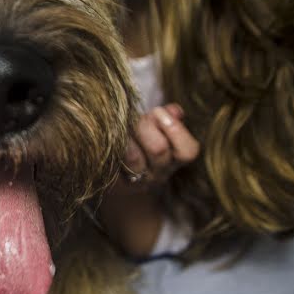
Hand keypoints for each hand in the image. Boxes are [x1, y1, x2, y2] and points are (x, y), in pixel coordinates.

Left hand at [95, 104, 198, 256]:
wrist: (117, 178)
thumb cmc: (141, 142)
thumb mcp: (159, 129)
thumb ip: (168, 118)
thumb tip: (174, 110)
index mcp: (174, 161)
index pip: (188, 150)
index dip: (175, 128)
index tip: (159, 112)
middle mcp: (158, 175)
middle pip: (159, 149)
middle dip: (145, 125)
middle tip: (134, 117)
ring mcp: (135, 182)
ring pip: (133, 156)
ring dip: (125, 135)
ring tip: (118, 125)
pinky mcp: (112, 183)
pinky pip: (111, 163)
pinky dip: (108, 145)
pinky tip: (105, 137)